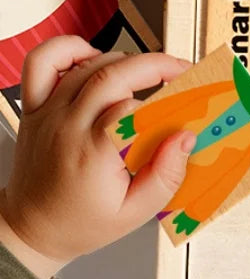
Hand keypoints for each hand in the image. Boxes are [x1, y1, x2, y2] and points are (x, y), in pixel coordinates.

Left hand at [0, 37, 194, 278]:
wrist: (32, 230)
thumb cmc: (82, 223)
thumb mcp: (136, 213)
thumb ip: (166, 175)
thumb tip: (186, 138)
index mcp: (93, 153)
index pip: (132, 108)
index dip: (165, 99)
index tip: (188, 99)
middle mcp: (67, 126)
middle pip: (112, 75)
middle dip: (154, 64)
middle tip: (179, 70)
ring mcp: (48, 112)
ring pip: (87, 64)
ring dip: (124, 61)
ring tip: (146, 73)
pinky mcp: (36, 107)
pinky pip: (43, 61)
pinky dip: (70, 49)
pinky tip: (94, 57)